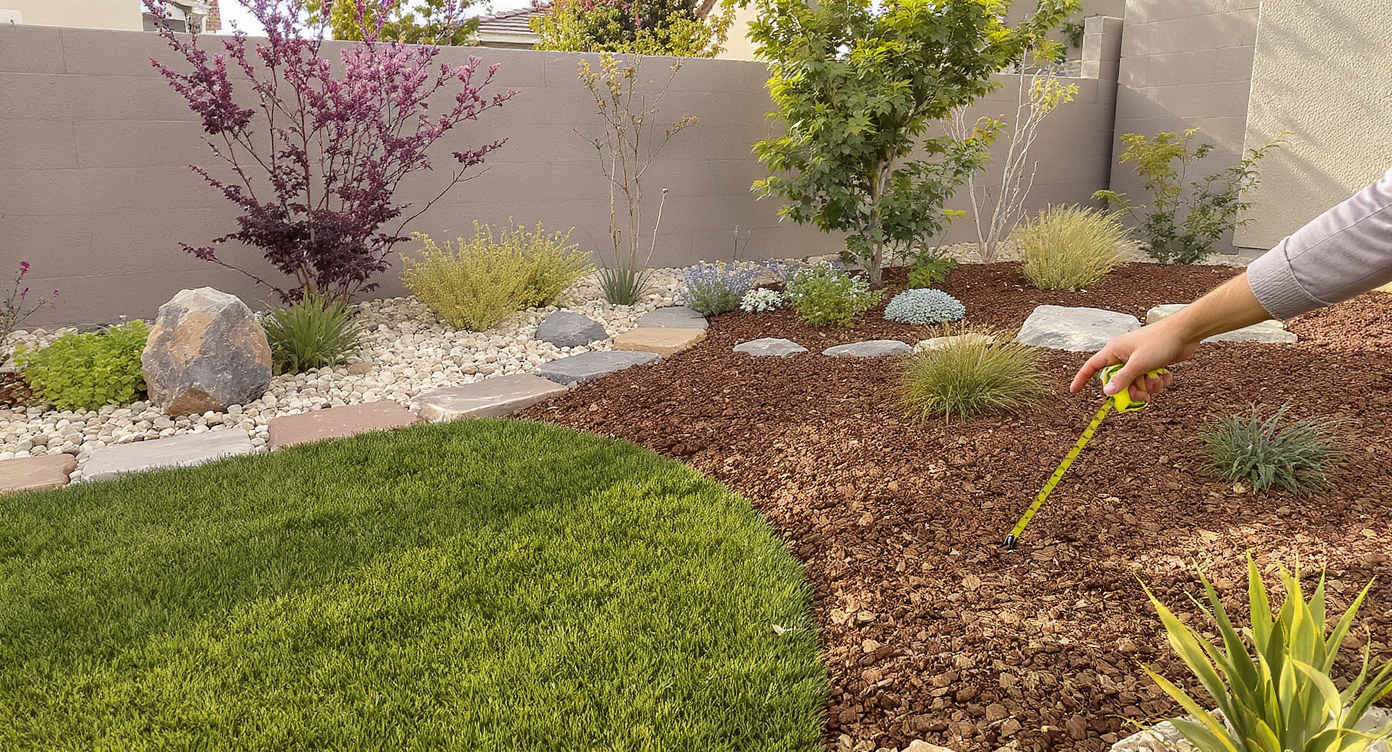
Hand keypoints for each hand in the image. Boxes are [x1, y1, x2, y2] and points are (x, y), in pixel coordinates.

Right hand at [1069, 319, 1195, 401]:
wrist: (1186, 331)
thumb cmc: (1160, 341)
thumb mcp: (1139, 363)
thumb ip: (1122, 379)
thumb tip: (1106, 392)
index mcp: (1114, 351)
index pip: (1091, 366)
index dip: (1081, 379)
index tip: (1074, 391)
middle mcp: (1123, 356)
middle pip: (1117, 382)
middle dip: (1131, 391)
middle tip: (1143, 395)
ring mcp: (1138, 360)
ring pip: (1135, 384)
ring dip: (1148, 387)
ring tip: (1158, 379)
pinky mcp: (1151, 364)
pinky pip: (1148, 381)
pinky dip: (1158, 382)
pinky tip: (1166, 375)